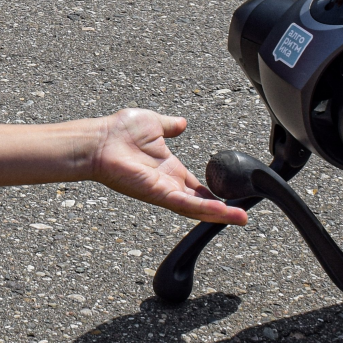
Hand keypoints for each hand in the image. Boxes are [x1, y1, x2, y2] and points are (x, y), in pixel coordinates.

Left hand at [88, 109, 249, 225]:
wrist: (99, 140)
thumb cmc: (118, 132)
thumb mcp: (154, 123)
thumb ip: (170, 126)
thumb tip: (182, 123)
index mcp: (168, 168)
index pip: (194, 186)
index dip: (212, 192)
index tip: (230, 196)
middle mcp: (168, 183)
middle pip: (199, 201)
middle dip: (221, 209)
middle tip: (242, 215)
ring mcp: (163, 191)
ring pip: (196, 207)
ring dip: (219, 213)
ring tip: (241, 219)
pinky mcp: (158, 194)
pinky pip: (186, 205)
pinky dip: (205, 209)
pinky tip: (223, 212)